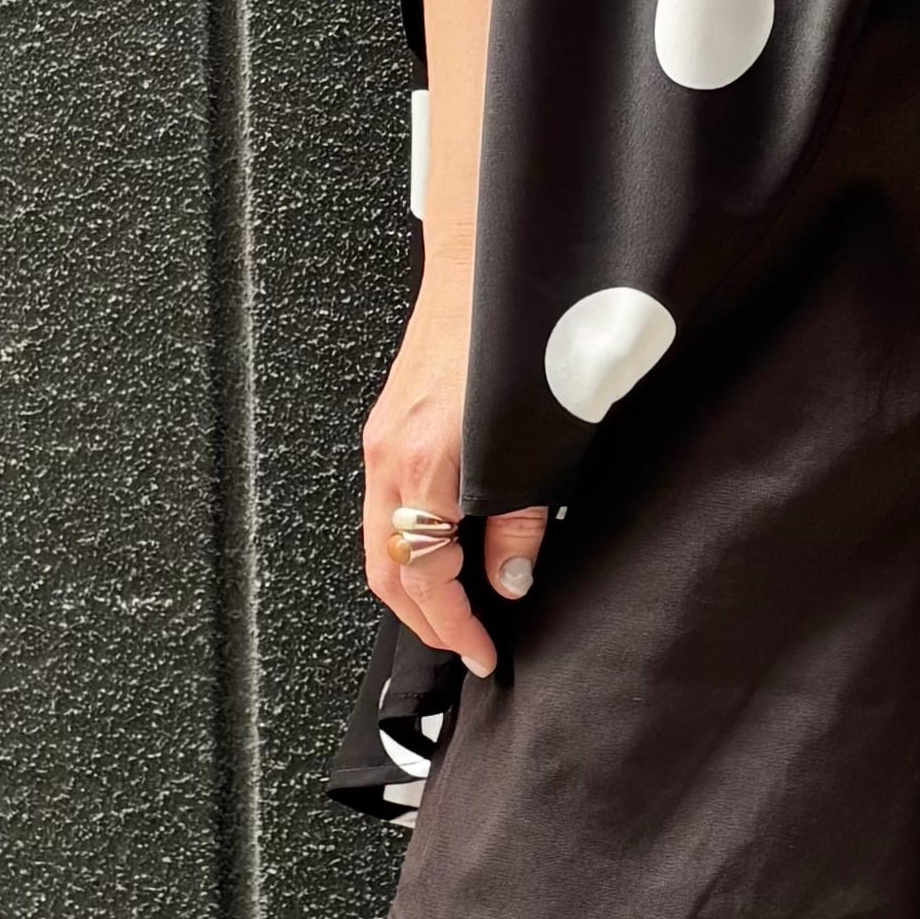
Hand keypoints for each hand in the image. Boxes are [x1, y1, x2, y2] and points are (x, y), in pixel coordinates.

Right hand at [362, 280, 552, 675]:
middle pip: (387, 569)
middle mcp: (390, 456)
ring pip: (380, 540)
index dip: (454, 625)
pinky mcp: (390, 423)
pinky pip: (384, 506)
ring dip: (413, 587)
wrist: (489, 265)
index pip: (424, 575)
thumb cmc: (514, 339)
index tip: (481, 653)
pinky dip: (408, 546)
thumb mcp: (539, 445)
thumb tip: (510, 581)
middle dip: (425, 620)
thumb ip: (520, 520)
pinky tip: (442, 554)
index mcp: (424, 465)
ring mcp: (383, 439)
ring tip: (455, 615)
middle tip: (465, 649)